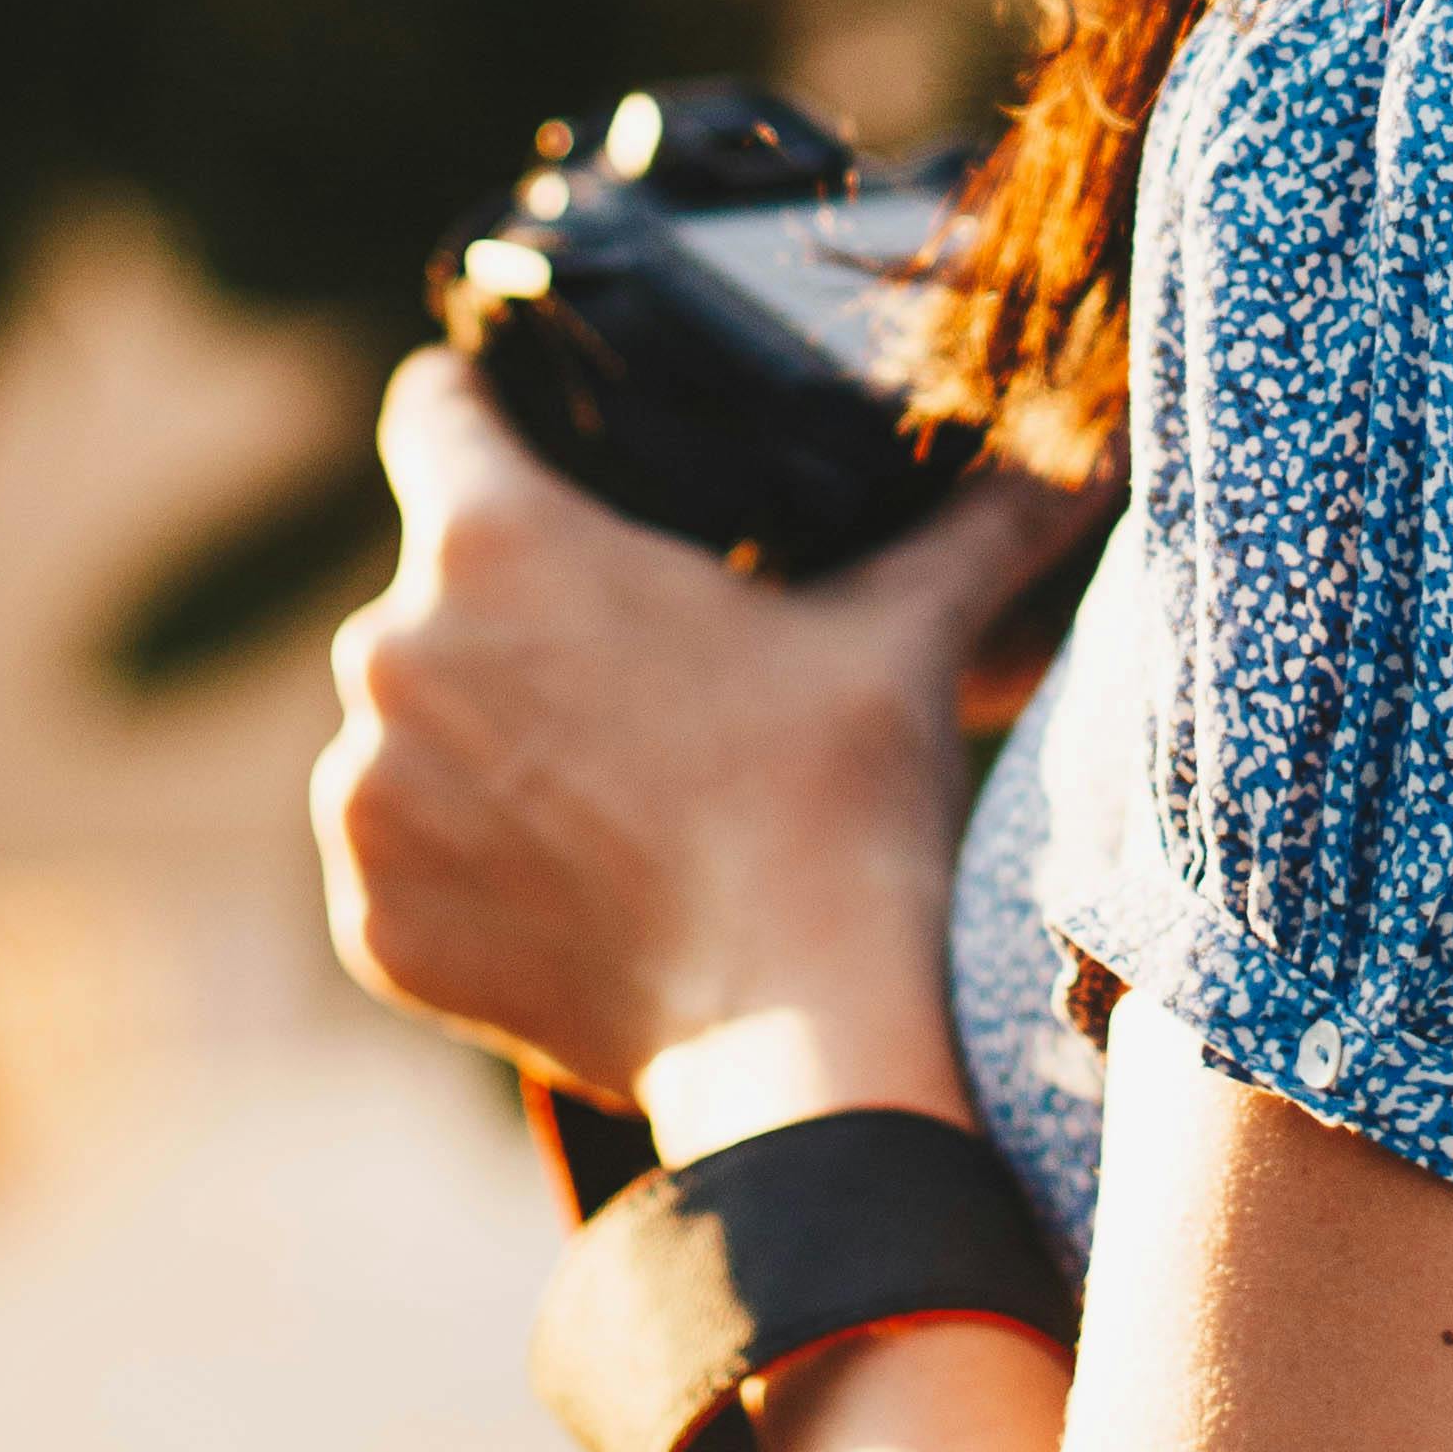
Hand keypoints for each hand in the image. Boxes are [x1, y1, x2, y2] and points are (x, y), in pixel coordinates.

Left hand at [313, 350, 1109, 1157]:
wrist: (799, 1044)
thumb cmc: (839, 804)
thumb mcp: (904, 629)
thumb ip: (977, 517)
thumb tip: (1088, 449)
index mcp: (496, 541)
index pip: (434, 407)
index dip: (487, 408)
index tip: (539, 441)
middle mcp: (393, 653)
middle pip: (438, 584)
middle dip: (521, 609)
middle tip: (640, 661)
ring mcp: (364, 798)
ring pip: (415, 723)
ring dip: (487, 739)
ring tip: (620, 785)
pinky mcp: (370, 921)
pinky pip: (404, 855)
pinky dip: (472, 861)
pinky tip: (584, 880)